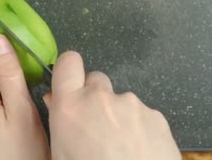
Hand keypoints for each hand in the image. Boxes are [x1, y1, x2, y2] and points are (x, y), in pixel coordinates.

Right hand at [44, 51, 180, 159]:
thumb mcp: (61, 155)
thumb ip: (59, 121)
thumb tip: (55, 102)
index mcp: (70, 108)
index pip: (68, 62)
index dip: (69, 70)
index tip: (69, 82)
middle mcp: (101, 98)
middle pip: (95, 80)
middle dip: (94, 97)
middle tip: (94, 126)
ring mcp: (131, 104)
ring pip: (120, 100)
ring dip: (118, 116)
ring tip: (119, 148)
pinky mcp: (156, 116)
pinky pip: (142, 115)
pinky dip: (140, 128)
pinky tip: (137, 152)